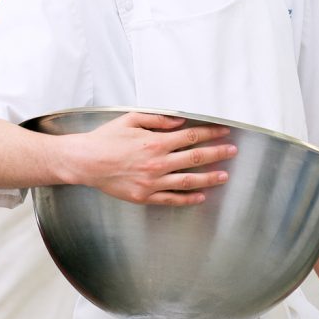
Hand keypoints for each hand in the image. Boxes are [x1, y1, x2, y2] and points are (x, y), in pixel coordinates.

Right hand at [67, 111, 237, 205]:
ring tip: (225, 175)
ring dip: (210, 177)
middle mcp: (157, 163)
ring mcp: (152, 182)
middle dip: (217, 153)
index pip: (191, 137)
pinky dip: (188, 198)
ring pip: (188, 181)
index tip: (224, 132)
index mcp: (156, 142)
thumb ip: (158, 120)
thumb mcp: (131, 119)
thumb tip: (180, 121)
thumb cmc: (106, 139)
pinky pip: (172, 199)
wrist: (85, 161)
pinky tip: (201, 196)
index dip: (211, 134)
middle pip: (195, 158)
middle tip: (233, 151)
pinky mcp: (145, 196)